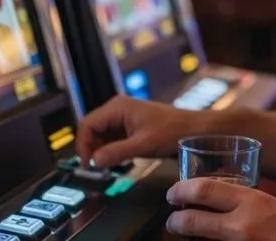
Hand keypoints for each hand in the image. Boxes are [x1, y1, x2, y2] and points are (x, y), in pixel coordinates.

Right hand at [76, 95, 203, 166]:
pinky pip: (112, 138)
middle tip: (98, 168)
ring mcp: (123, 117)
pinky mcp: (129, 126)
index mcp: (117, 107)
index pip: (87, 124)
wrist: (193, 129)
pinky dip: (112, 150)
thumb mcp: (143, 145)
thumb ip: (116, 152)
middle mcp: (117, 109)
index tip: (88, 165)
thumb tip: (94, 162)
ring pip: (101, 135)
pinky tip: (120, 160)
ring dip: (102, 151)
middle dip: (92, 149)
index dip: (83, 145)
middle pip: (92, 130)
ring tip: (111, 165)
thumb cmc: (172, 131)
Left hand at [165, 178, 275, 240]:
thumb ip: (255, 203)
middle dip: (176, 222)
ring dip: (190, 240)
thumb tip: (233, 202)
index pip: (205, 190)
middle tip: (173, 221)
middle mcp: (244, 227)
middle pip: (193, 221)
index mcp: (254, 202)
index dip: (182, 190)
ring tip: (187, 236)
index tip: (174, 194)